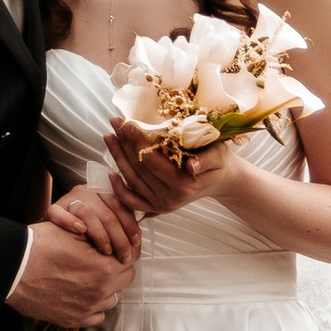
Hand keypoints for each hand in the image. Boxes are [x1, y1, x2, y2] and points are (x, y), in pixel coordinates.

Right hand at [10, 215, 136, 330]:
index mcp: (104, 268)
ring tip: (91, 274)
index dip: (126, 248)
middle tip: (103, 257)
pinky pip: (98, 315)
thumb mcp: (73, 230)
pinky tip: (83, 292)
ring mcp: (87, 308)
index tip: (118, 245)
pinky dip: (95, 305)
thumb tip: (115, 237)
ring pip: (114, 298)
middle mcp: (100, 291)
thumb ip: (101, 235)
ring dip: (108, 286)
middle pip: (126, 278)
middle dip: (119, 266)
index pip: (132, 257)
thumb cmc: (39, 246)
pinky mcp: (73, 319)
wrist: (12, 270)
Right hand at [50, 181, 141, 264]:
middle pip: (107, 212)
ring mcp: (68, 199)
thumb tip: (140, 234)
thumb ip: (120, 221)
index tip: (136, 242)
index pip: (121, 205)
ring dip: (99, 233)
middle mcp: (85, 192)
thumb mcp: (105, 224)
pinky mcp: (52, 210)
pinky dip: (69, 221)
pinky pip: (58, 212)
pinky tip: (80, 230)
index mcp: (101, 191)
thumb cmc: (80, 235)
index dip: (130, 225)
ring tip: (105, 250)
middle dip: (119, 236)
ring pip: (87, 211)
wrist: (49, 243)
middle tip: (124, 256)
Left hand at [107, 126, 227, 218]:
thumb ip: (207, 160)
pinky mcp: (156, 208)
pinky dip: (119, 189)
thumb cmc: (219, 162)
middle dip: (124, 144)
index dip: (137, 142)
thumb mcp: (220, 156)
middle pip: (138, 170)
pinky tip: (110, 173)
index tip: (127, 123)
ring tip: (109, 136)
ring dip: (118, 158)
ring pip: (132, 181)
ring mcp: (161, 205)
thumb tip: (192, 166)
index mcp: (184, 185)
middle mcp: (170, 198)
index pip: (153, 161)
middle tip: (115, 123)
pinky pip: (132, 201)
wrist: (221, 180)